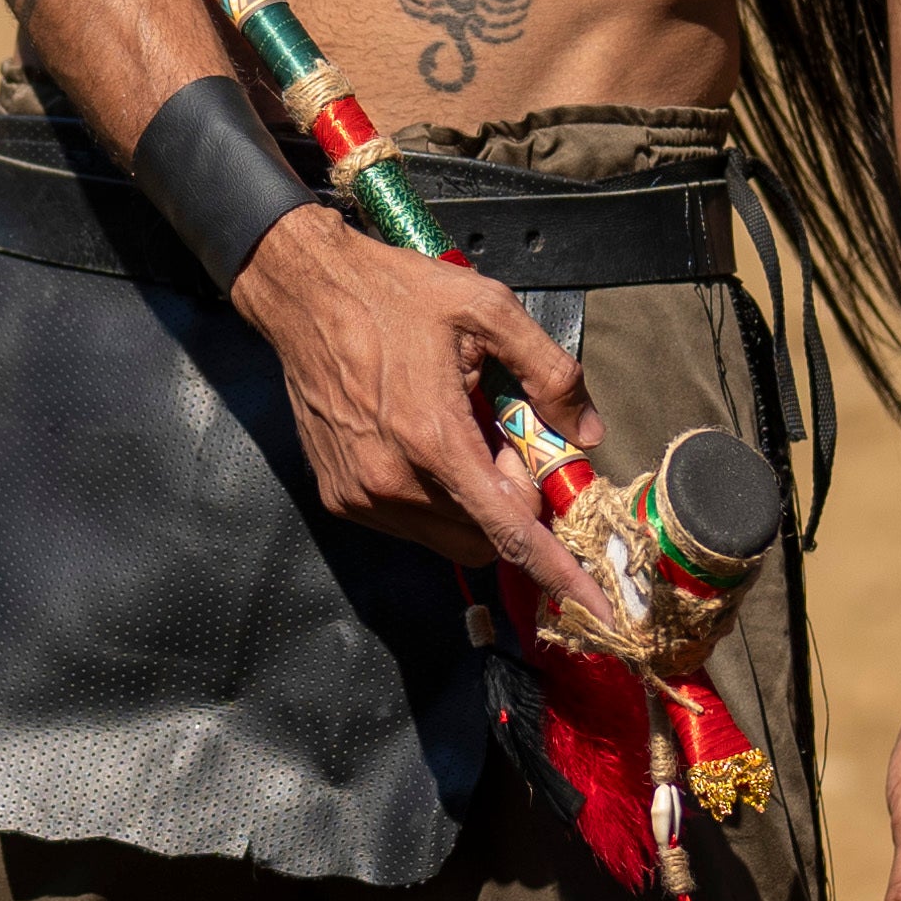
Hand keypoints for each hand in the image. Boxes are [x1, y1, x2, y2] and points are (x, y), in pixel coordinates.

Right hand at [234, 215, 593, 575]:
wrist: (305, 295)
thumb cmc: (392, 294)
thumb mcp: (487, 309)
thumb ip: (549, 372)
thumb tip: (585, 432)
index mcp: (434, 438)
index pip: (511, 530)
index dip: (559, 571)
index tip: (595, 605)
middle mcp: (393, 481)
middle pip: (486, 540)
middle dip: (511, 506)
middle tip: (502, 441)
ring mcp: (362, 495)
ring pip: (448, 537)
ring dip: (471, 503)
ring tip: (454, 433)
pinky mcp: (341, 497)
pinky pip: (410, 524)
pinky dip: (433, 498)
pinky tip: (420, 440)